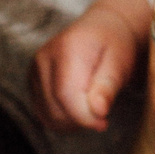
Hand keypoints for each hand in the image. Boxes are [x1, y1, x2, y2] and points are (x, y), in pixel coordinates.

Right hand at [32, 0, 148, 130]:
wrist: (103, 31)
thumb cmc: (115, 46)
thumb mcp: (120, 63)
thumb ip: (108, 86)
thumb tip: (98, 111)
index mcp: (66, 49)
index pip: (66, 95)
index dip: (85, 116)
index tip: (104, 123)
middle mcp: (44, 59)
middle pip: (55, 108)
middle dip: (81, 120)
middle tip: (102, 113)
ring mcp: (35, 71)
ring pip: (47, 115)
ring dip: (73, 122)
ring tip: (92, 108)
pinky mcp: (33, 83)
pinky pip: (44, 114)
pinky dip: (64, 119)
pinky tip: (80, 108)